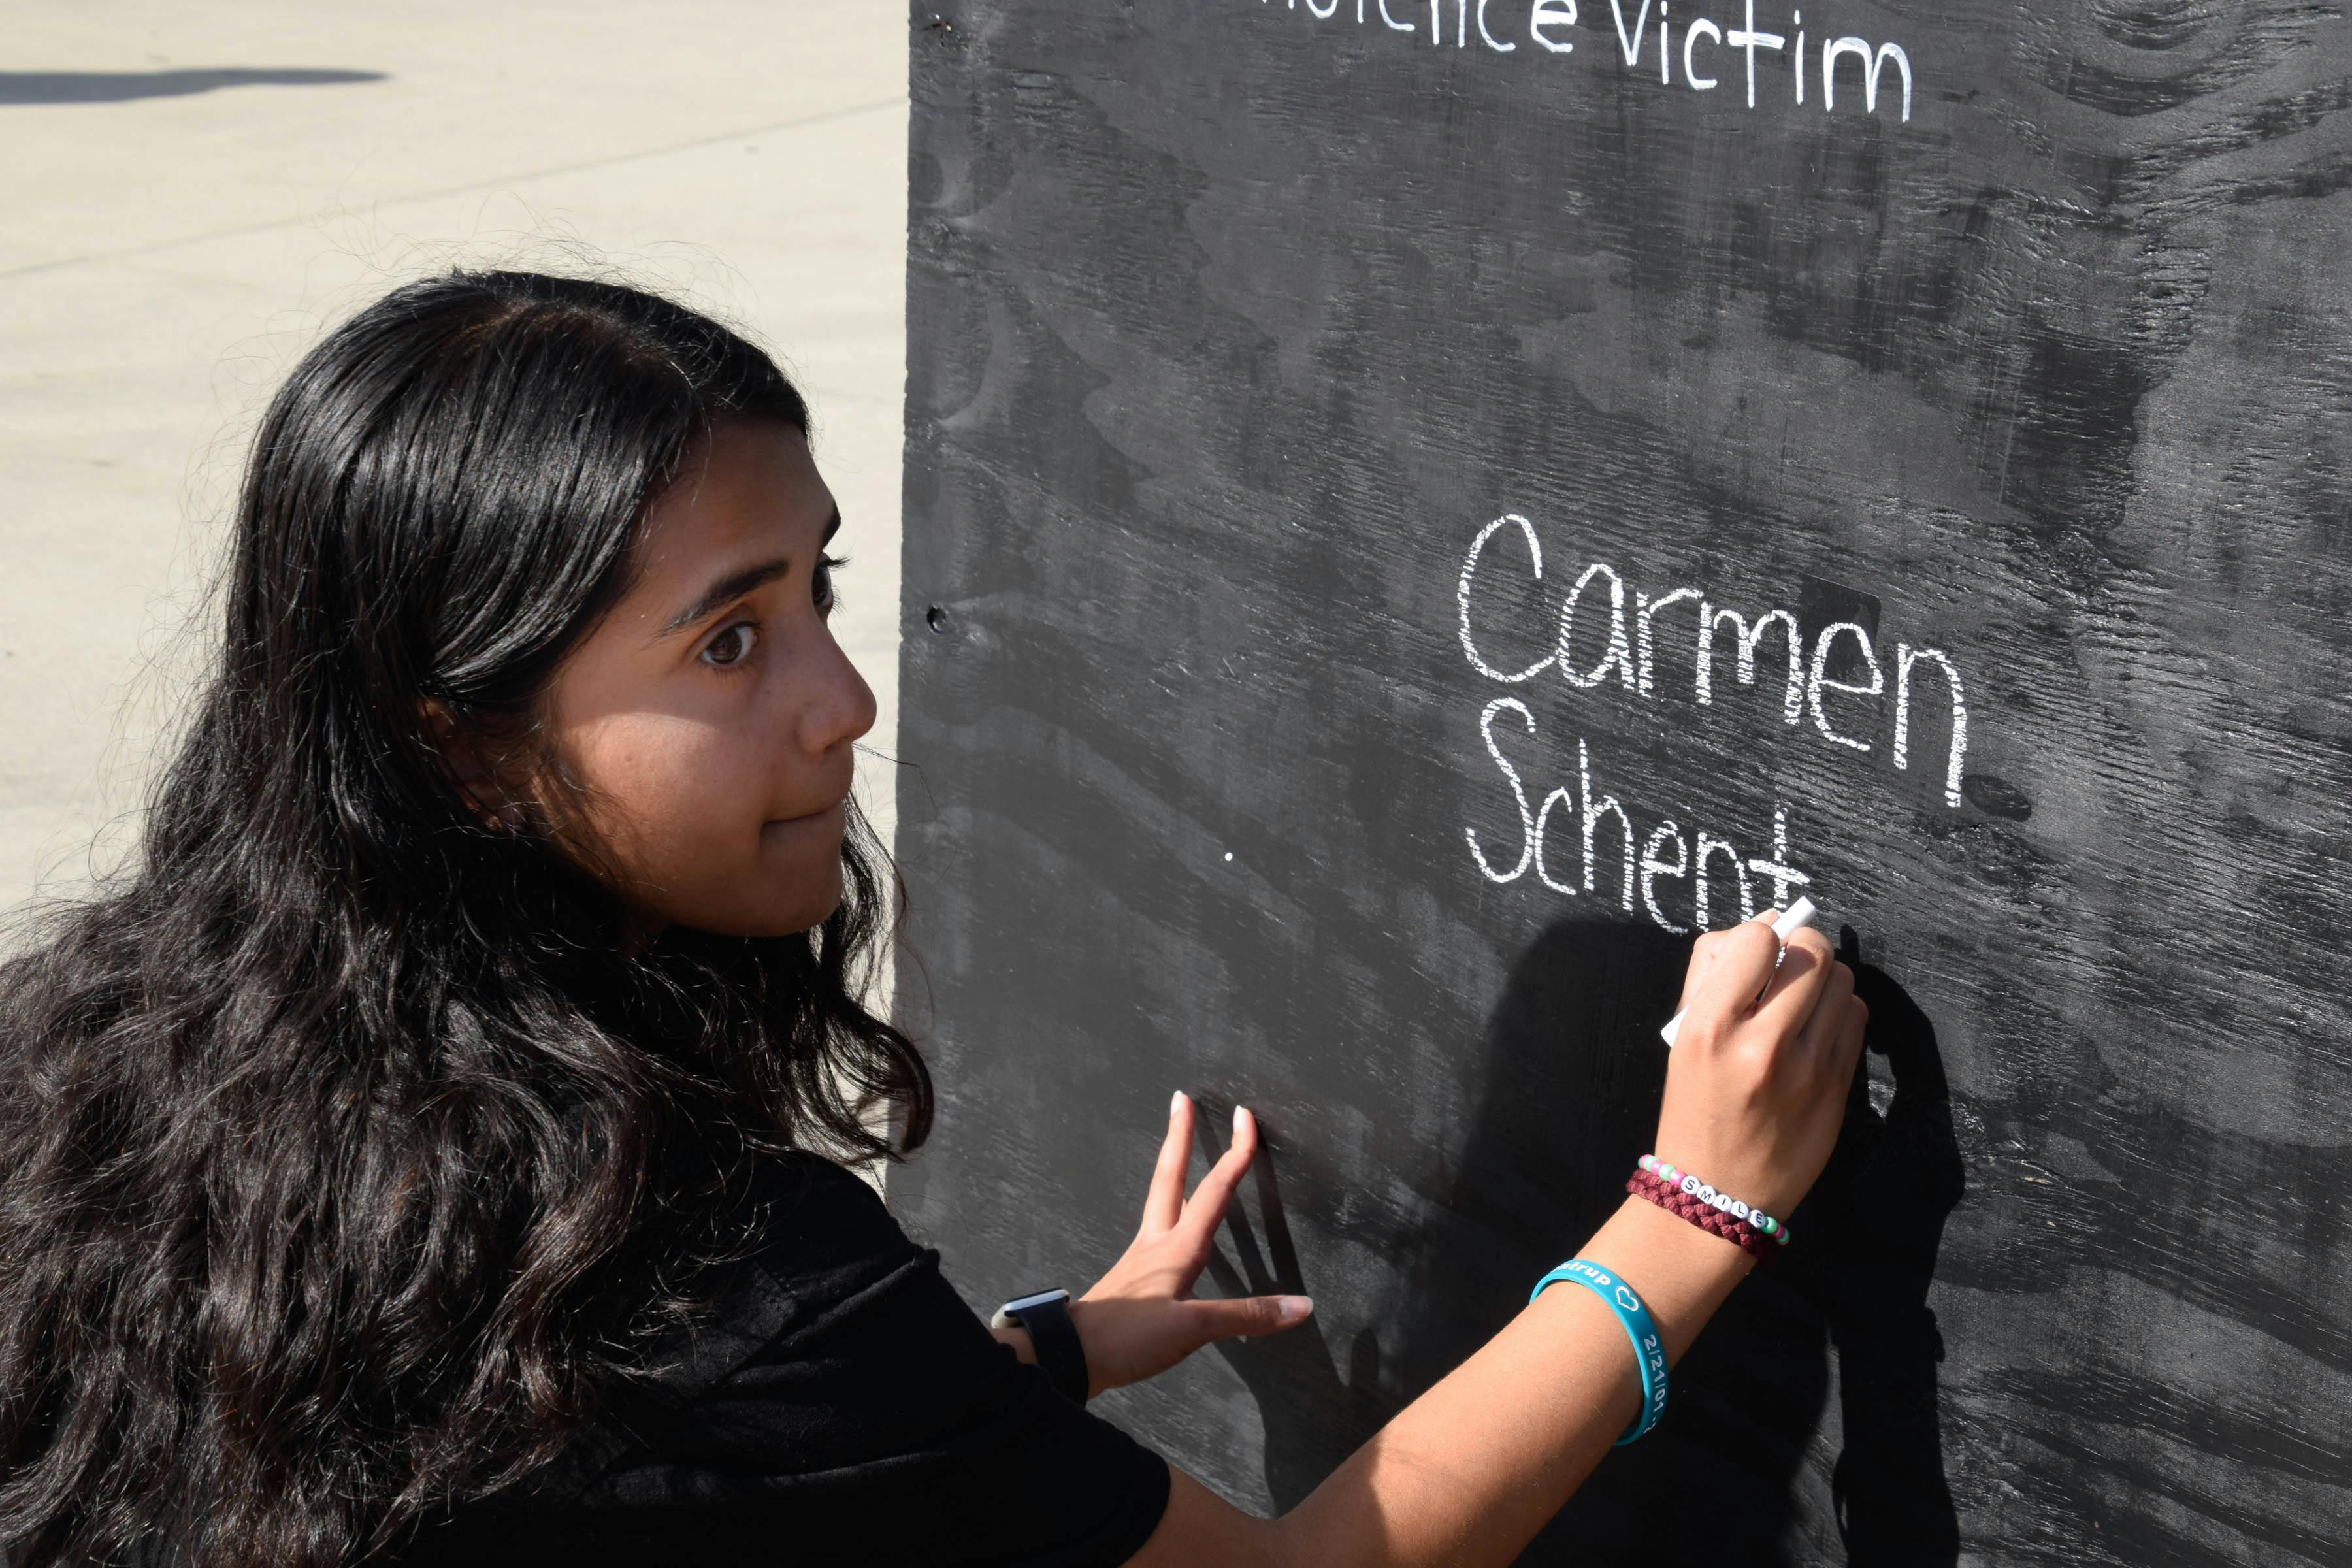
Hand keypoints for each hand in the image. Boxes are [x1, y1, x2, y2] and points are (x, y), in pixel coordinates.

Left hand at [1070, 1091, 1314, 1396]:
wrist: (1069, 1355)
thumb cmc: (1126, 1337)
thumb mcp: (1192, 1329)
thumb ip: (1247, 1316)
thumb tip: (1300, 1306)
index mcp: (1177, 1248)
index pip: (1214, 1191)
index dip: (1234, 1154)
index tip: (1244, 1118)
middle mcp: (1156, 1244)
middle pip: (1169, 1177)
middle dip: (1179, 1137)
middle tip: (1181, 1101)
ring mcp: (1140, 1259)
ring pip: (1160, 1201)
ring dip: (1172, 1170)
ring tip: (1178, 1152)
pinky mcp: (1131, 1279)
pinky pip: (1154, 1231)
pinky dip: (1168, 1212)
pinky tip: (1170, 1227)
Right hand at [1651, 910, 1868, 1219]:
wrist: (1717, 1191)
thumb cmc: (1694, 1106)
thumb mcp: (1681, 1038)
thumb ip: (1712, 975)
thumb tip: (1768, 922)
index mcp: (1709, 1027)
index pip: (1756, 939)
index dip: (1763, 935)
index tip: (1759, 952)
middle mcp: (1761, 1044)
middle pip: (1812, 953)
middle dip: (1804, 948)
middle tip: (1790, 966)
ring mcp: (1807, 1068)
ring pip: (1843, 982)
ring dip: (1825, 979)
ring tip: (1803, 1001)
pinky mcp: (1837, 1087)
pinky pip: (1857, 1017)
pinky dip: (1841, 1011)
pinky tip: (1818, 1029)